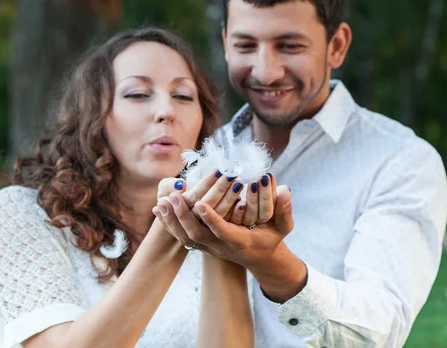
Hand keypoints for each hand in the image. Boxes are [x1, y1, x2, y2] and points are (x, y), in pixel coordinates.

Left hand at [155, 184, 293, 268]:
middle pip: (197, 235)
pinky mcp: (202, 244)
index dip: (211, 218)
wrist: (260, 257)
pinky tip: (160, 207)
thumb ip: (284, 208)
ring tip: (162, 201)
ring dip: (172, 220)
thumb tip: (286, 189)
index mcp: (240, 242)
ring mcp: (210, 248)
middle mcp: (221, 247)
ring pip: (185, 237)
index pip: (223, 231)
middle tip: (174, 196)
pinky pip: (181, 235)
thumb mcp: (283, 226)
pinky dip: (169, 223)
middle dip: (184, 216)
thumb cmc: (272, 237)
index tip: (199, 202)